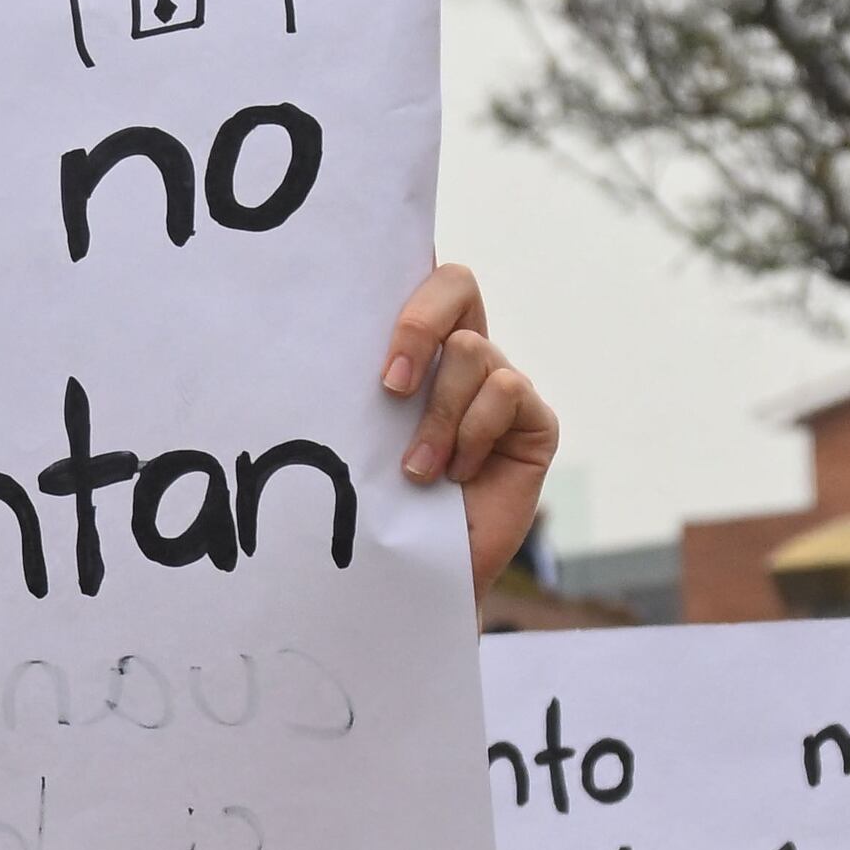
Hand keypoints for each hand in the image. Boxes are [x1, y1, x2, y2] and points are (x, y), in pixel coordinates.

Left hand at [385, 266, 555, 593]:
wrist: (419, 572)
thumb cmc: (380, 505)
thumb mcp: (358, 435)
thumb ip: (358, 386)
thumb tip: (316, 338)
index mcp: (416, 348)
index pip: (416, 277)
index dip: (400, 280)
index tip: (366, 330)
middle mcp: (462, 354)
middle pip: (456, 284)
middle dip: (419, 326)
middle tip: (390, 387)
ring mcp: (501, 384)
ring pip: (471, 352)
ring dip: (437, 416)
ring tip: (418, 470)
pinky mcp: (534, 421)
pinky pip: (505, 391)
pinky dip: (473, 433)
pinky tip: (458, 474)